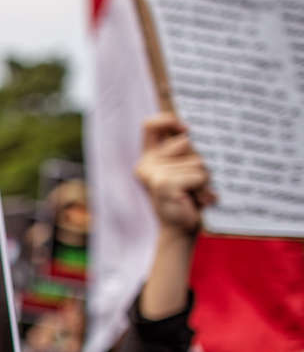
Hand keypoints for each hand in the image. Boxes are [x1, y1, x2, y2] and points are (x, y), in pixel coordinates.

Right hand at [134, 113, 215, 235]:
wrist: (181, 230)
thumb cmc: (187, 198)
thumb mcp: (184, 169)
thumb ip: (184, 150)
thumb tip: (190, 134)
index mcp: (148, 158)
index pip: (150, 125)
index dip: (169, 121)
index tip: (186, 131)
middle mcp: (146, 164)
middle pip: (186, 142)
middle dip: (198, 161)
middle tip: (191, 184)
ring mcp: (153, 174)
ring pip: (197, 161)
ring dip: (204, 179)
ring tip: (195, 195)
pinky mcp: (164, 184)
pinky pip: (199, 176)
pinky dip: (204, 190)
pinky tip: (196, 202)